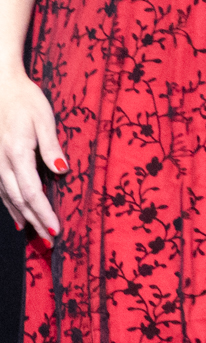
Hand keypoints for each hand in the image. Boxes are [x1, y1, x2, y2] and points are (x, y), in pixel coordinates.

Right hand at [0, 72, 63, 238]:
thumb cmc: (25, 100)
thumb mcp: (44, 119)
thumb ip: (51, 146)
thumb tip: (62, 172)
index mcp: (17, 152)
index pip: (32, 191)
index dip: (43, 213)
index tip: (56, 230)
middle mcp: (1, 163)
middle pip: (19, 200)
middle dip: (36, 222)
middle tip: (50, 241)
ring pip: (7, 198)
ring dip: (23, 217)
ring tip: (36, 233)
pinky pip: (0, 189)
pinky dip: (11, 205)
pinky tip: (19, 215)